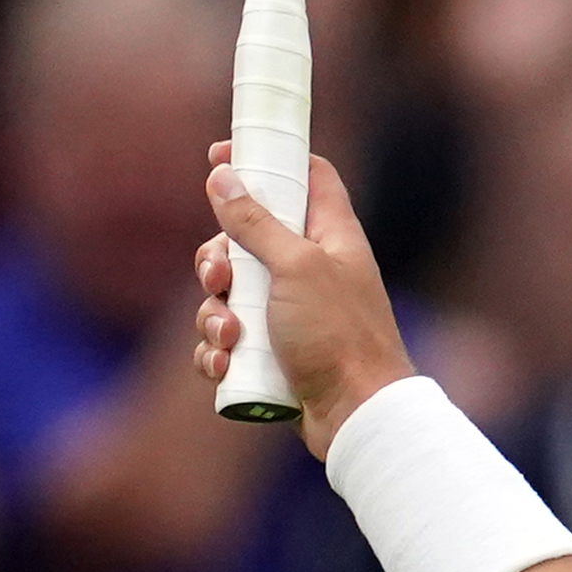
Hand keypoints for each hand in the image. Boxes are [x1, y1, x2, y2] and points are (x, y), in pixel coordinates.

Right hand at [196, 149, 417, 456]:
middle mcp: (311, 269)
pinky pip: (227, 340)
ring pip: (228, 294)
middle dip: (218, 259)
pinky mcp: (273, 353)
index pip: (305, 176)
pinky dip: (218, 351)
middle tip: (220, 278)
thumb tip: (223, 174)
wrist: (357, 415)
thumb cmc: (338, 335)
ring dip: (214, 314)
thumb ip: (257, 222)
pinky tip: (224, 365)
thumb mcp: (296, 267)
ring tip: (231, 337)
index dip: (266, 158)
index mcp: (331, 236)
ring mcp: (290, 313)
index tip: (222, 155)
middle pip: (246, 239)